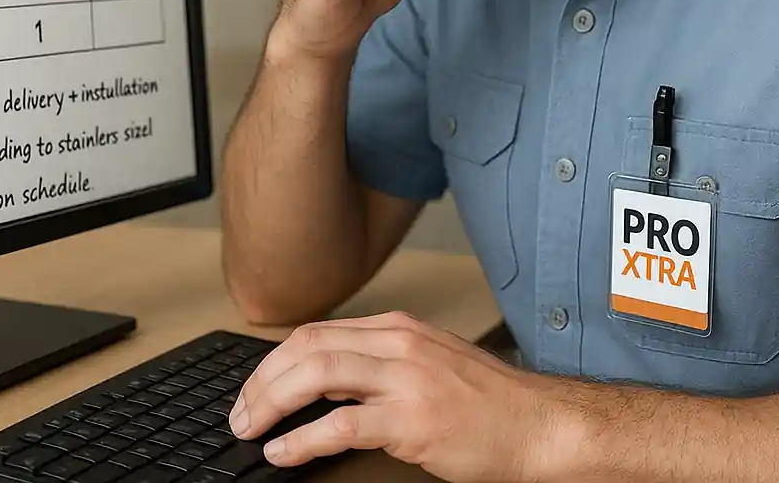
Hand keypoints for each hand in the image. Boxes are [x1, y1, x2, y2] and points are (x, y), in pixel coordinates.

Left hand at [229, 311, 567, 482]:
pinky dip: (304, 438)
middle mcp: (396, 343)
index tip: (255, 387)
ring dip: (272, 401)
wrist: (537, 424)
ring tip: (251, 428)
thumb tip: (323, 381)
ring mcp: (405, 378)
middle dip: (263, 379)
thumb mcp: (428, 359)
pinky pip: (343, 425)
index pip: (316, 332)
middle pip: (307, 347)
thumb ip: (378, 361)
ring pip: (317, 374)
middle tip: (241, 412)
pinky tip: (284, 451)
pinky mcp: (413, 420)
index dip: (275, 361)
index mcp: (396, 327)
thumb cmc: (486, 399)